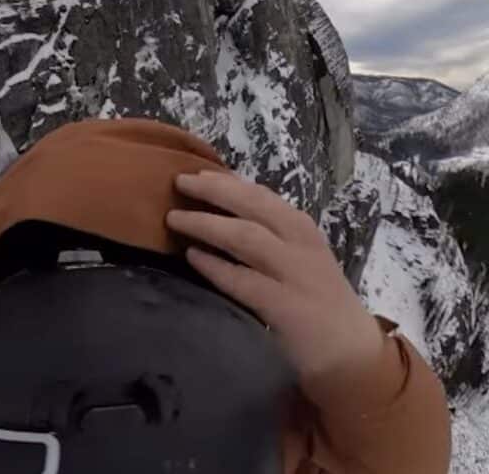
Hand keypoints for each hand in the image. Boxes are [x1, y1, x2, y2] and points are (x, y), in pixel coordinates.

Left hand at [166, 170, 384, 396]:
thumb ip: (267, 236)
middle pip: (252, 207)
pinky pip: (243, 281)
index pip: (261, 196)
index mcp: (301, 230)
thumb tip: (216, 211)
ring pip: (245, 237)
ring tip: (174, 219)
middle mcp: (300, 245)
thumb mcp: (297, 258)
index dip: (226, 181)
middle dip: (213, 191)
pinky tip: (193, 257)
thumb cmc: (315, 301)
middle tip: (178, 182)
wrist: (353, 356)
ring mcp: (295, 276)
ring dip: (206, 224)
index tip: (196, 171)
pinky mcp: (286, 308)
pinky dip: (215, 266)